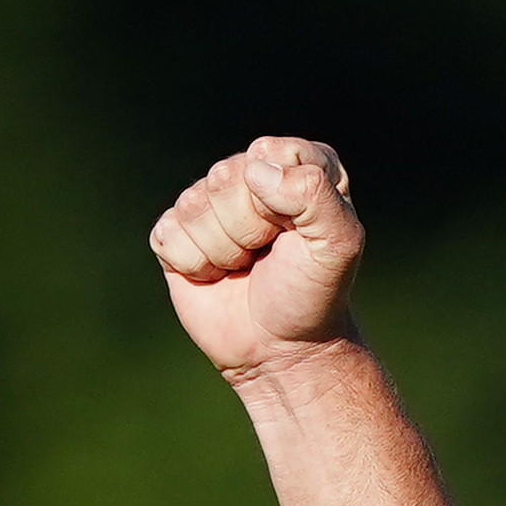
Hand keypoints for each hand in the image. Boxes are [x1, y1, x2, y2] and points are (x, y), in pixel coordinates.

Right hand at [151, 135, 362, 388]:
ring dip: (223, 250)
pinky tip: (216, 276)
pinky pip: (168, 234)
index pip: (269, 153)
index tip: (298, 234)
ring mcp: (209, 202)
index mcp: (296, 163)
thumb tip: (255, 170)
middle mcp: (251, 174)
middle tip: (268, 256)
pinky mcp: (176, 233)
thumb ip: (314, 193)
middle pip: (226, 177)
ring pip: (194, 205)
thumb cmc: (312, 295)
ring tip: (245, 267)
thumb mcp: (338, 244)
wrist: (281, 351)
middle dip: (249, 229)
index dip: (281, 201)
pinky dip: (194, 265)